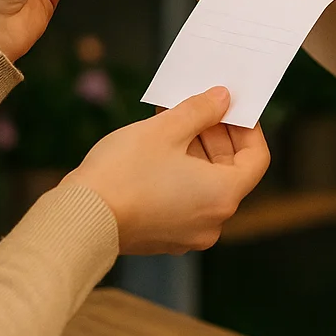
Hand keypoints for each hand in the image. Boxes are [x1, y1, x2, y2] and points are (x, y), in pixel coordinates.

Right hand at [64, 88, 269, 254]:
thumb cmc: (123, 173)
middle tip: (199, 106)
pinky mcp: (164, 237)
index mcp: (222, 196)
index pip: (256, 159)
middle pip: (230, 171)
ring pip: (205, 185)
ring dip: (196, 151)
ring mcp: (187, 234)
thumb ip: (200, 110)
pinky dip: (180, 173)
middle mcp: (212, 221)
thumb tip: (223, 98)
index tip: (231, 107)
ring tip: (173, 120)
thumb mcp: (165, 129)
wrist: (79, 219)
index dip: (248, 128)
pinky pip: (185, 200)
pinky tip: (158, 148)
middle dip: (216, 135)